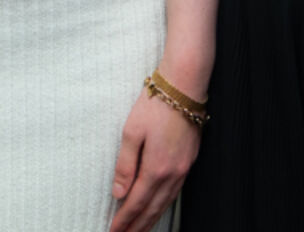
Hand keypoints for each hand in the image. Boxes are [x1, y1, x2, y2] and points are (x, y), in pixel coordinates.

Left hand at [108, 86, 199, 231]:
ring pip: (166, 203)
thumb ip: (125, 165)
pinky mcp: (189, 161)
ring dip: (151, 219)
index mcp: (156, 167)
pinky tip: (158, 208)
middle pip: (153, 209)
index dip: (124, 220)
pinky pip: (175, 192)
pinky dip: (164, 205)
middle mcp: (173, 173)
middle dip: (137, 226)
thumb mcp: (132, 132)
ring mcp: (184, 168)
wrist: (185, 86)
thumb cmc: (156, 105)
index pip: (136, 202)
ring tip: (139, 230)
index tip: (113, 231)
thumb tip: (118, 193)